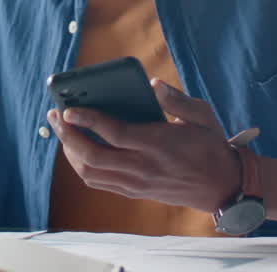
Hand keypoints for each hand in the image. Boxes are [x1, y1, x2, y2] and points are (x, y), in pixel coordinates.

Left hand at [47, 79, 240, 212]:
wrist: (222, 186)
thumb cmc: (210, 146)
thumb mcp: (203, 116)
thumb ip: (177, 100)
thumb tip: (152, 84)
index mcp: (158, 144)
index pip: (114, 133)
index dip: (88, 120)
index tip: (68, 109)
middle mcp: (143, 167)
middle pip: (94, 157)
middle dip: (68, 136)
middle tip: (54, 116)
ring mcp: (137, 183)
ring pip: (91, 173)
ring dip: (71, 151)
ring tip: (62, 130)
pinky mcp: (134, 192)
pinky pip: (98, 182)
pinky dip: (81, 166)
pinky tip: (77, 148)